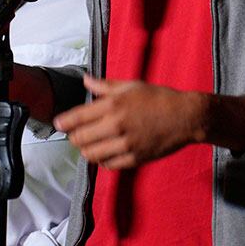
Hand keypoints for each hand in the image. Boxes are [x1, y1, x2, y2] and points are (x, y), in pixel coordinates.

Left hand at [53, 76, 208, 168]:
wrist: (185, 117)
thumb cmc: (159, 98)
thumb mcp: (132, 86)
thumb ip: (105, 85)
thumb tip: (85, 80)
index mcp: (114, 104)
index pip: (77, 118)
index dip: (63, 123)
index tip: (59, 124)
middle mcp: (116, 125)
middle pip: (79, 139)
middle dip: (74, 137)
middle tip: (77, 134)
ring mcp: (125, 144)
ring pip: (91, 155)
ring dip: (87, 150)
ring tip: (92, 144)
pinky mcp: (134, 158)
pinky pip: (108, 165)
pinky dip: (103, 160)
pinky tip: (107, 152)